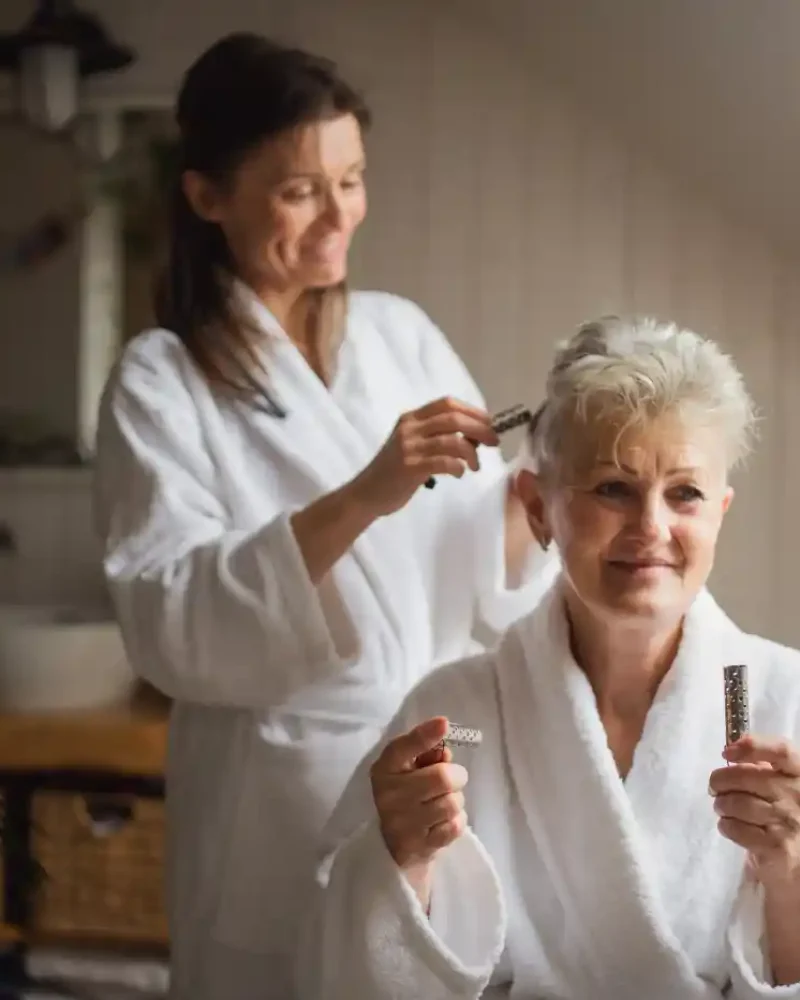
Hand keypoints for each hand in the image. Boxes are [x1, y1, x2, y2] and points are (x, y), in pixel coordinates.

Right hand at [352, 398, 498, 516]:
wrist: (366, 494)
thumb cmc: (394, 471)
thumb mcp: (413, 445)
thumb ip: (437, 437)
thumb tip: (473, 437)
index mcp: (412, 419)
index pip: (447, 403)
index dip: (473, 411)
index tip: (489, 423)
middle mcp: (410, 428)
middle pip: (453, 418)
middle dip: (479, 428)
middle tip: (493, 442)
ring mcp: (408, 447)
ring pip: (452, 440)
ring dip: (471, 453)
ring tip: (475, 466)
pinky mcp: (409, 467)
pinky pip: (444, 462)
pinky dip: (458, 467)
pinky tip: (460, 474)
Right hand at [370, 717, 468, 905]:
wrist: (391, 847)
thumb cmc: (404, 796)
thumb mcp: (406, 770)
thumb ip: (425, 754)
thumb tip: (445, 751)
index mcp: (384, 770)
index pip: (403, 748)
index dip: (425, 735)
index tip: (443, 723)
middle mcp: (389, 796)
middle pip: (442, 777)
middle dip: (456, 776)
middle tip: (452, 780)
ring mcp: (403, 824)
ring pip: (452, 803)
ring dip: (456, 801)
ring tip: (444, 803)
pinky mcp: (419, 847)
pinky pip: (455, 826)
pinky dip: (457, 821)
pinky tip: (443, 822)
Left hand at [709, 735, 799, 886]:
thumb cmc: (789, 817)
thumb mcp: (785, 788)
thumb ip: (766, 768)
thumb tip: (732, 750)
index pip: (781, 750)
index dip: (751, 746)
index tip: (727, 752)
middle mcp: (799, 796)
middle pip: (746, 776)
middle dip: (720, 780)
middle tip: (714, 787)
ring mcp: (788, 822)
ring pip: (736, 803)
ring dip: (721, 804)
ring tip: (722, 807)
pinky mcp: (776, 848)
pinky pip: (736, 828)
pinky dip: (725, 825)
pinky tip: (729, 826)